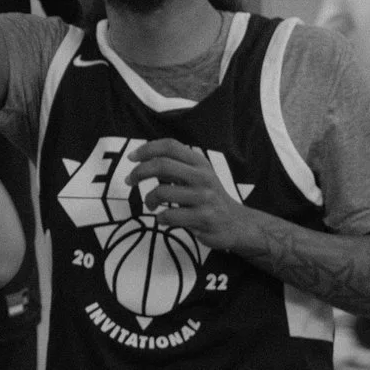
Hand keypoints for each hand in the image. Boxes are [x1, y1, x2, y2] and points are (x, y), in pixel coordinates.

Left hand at [126, 139, 259, 254]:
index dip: (147, 149)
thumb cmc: (209, 198)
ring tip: (151, 205)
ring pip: (162, 192)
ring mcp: (204, 198)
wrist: (238, 224)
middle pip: (162, 165)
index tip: (132, 158)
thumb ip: (176, 167)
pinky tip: (163, 219)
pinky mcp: (204, 218)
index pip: (170, 145)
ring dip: (149, 200)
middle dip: (139, 172)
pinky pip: (170, 216)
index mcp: (199, 163)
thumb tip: (143, 160)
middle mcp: (203, 177)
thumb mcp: (198, 176)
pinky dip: (160, 218)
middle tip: (130, 181)